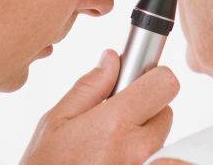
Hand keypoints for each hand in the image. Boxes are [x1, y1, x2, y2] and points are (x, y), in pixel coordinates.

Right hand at [20, 49, 179, 164]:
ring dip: (141, 132)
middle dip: (144, 106)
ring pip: (159, 135)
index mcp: (115, 123)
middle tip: (115, 115)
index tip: (137, 79)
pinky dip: (139, 152)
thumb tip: (112, 59)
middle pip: (164, 109)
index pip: (165, 83)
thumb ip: (90, 87)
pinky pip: (153, 155)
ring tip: (109, 142)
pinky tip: (112, 155)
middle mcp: (138, 148)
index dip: (152, 76)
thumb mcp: (56, 121)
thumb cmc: (46, 164)